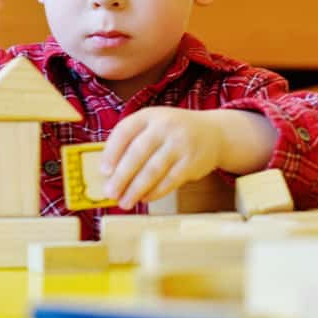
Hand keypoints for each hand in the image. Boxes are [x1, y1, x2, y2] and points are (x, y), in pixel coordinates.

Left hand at [99, 107, 224, 209]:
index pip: (124, 131)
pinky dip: (155, 192)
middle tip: (110, 193)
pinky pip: (169, 181)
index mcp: (149, 115)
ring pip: (153, 170)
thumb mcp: (154, 125)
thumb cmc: (174, 132)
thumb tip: (109, 173)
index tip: (103, 171)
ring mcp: (180, 144)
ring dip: (136, 189)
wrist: (214, 133)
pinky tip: (144, 198)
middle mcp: (165, 126)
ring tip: (125, 202)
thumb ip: (132, 141)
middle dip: (121, 176)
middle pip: (138, 153)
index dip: (111, 152)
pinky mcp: (191, 162)